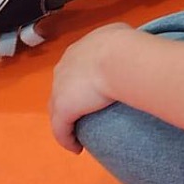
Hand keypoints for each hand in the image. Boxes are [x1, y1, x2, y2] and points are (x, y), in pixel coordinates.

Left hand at [49, 24, 133, 151]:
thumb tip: (127, 47)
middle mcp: (64, 68)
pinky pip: (61, 130)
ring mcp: (60, 90)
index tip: (92, 91)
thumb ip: (117, 41)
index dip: (79, 81)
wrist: (118, 58)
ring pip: (56, 110)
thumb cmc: (124, 46)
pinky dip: (67, 140)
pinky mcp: (63, 110)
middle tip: (85, 112)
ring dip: (66, 121)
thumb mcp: (121, 35)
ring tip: (79, 132)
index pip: (72, 69)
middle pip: (61, 89)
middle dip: (70, 99)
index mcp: (77, 51)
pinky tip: (76, 148)